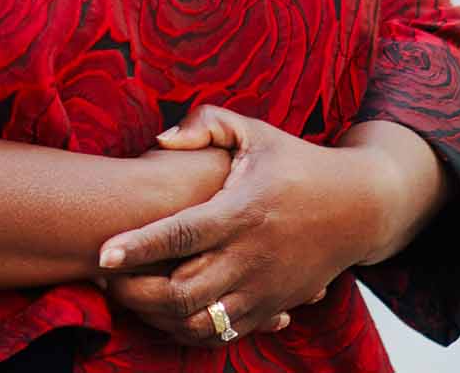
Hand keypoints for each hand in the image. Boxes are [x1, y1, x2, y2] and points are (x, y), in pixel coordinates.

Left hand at [96, 107, 382, 347]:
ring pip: (199, 322)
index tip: (102, 253)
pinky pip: (223, 334)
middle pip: (182, 292)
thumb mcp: (255, 131)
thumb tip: (160, 140)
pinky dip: (188, 330)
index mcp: (242, 211)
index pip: (181, 234)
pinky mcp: (272, 308)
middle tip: (103, 275)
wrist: (357, 208)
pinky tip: (164, 311)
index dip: (138, 246)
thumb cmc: (296, 162)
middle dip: (135, 290)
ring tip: (127, 293)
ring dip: (156, 316)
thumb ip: (206, 124)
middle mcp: (251, 257)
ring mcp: (263, 290)